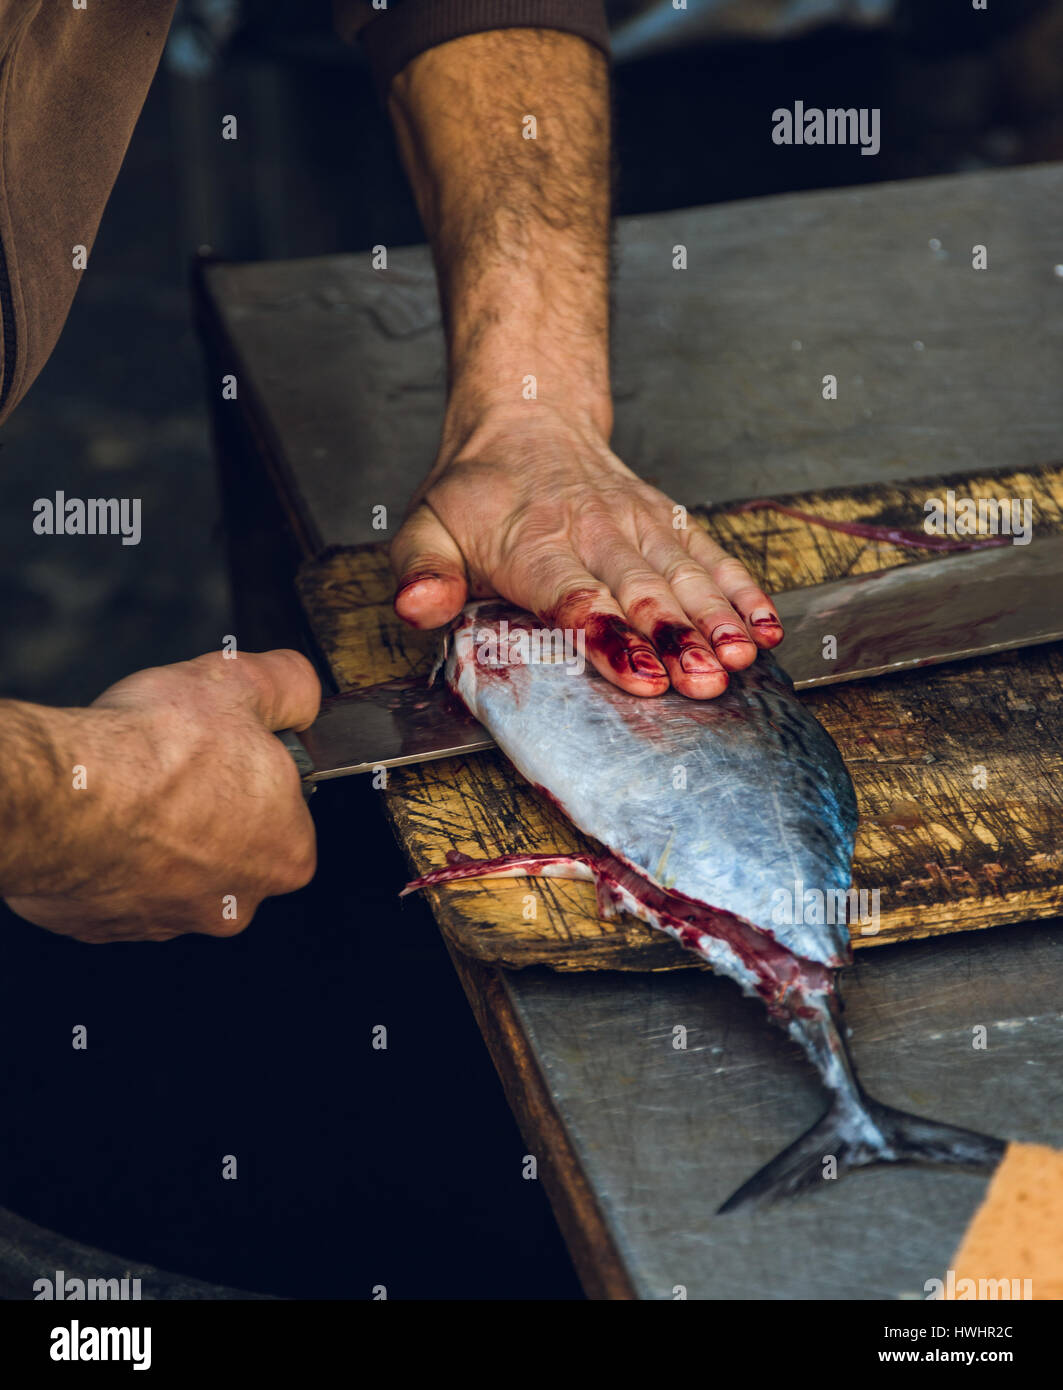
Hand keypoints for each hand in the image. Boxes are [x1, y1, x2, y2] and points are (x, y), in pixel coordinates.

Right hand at [3, 650, 319, 941]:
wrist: (67, 793)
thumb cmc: (156, 750)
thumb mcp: (244, 683)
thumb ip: (292, 688)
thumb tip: (302, 695)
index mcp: (287, 853)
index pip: (286, 811)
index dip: (253, 772)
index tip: (224, 750)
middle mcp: (236, 902)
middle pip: (231, 847)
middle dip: (207, 809)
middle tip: (175, 767)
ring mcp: (168, 921)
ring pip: (172, 870)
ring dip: (157, 836)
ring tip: (132, 789)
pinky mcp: (106, 925)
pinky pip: (117, 886)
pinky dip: (111, 856)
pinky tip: (100, 819)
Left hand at [391, 404, 783, 697]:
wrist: (526, 420)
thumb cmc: (476, 494)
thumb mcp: (425, 527)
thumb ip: (421, 572)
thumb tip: (416, 607)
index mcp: (532, 543)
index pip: (571, 592)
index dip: (606, 633)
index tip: (636, 669)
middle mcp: (591, 531)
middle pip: (638, 589)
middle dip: (673, 636)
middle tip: (700, 680)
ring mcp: (637, 524)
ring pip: (683, 574)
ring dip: (715, 618)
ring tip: (740, 658)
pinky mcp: (667, 521)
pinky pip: (711, 556)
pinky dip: (742, 591)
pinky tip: (765, 627)